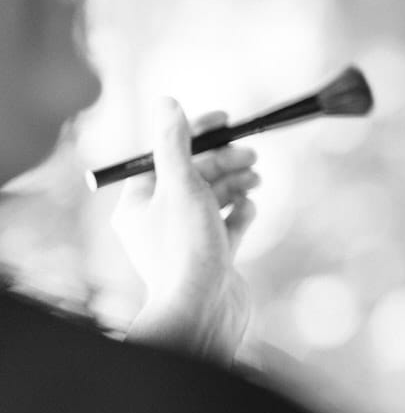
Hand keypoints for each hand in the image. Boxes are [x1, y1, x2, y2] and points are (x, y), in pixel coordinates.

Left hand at [113, 97, 260, 363]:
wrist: (204, 310)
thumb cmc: (186, 250)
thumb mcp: (181, 186)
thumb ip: (175, 143)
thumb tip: (167, 102)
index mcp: (139, 205)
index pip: (166, 156)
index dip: (196, 134)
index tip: (226, 120)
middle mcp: (158, 223)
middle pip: (193, 177)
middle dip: (223, 161)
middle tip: (250, 153)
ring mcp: (187, 242)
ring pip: (213, 200)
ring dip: (235, 183)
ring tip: (257, 176)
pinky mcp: (213, 259)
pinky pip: (227, 227)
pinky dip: (240, 213)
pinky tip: (251, 206)